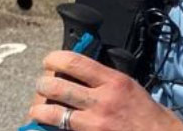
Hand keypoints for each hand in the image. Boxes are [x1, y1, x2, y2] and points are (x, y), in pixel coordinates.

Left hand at [28, 50, 182, 130]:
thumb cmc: (146, 113)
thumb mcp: (129, 86)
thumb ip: (105, 78)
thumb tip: (80, 71)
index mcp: (114, 81)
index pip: (75, 63)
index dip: (55, 59)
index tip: (49, 60)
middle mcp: (102, 100)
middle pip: (58, 86)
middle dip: (43, 84)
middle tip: (41, 84)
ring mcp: (94, 122)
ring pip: (54, 112)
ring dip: (39, 109)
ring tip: (36, 108)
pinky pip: (62, 130)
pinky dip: (48, 127)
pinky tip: (43, 125)